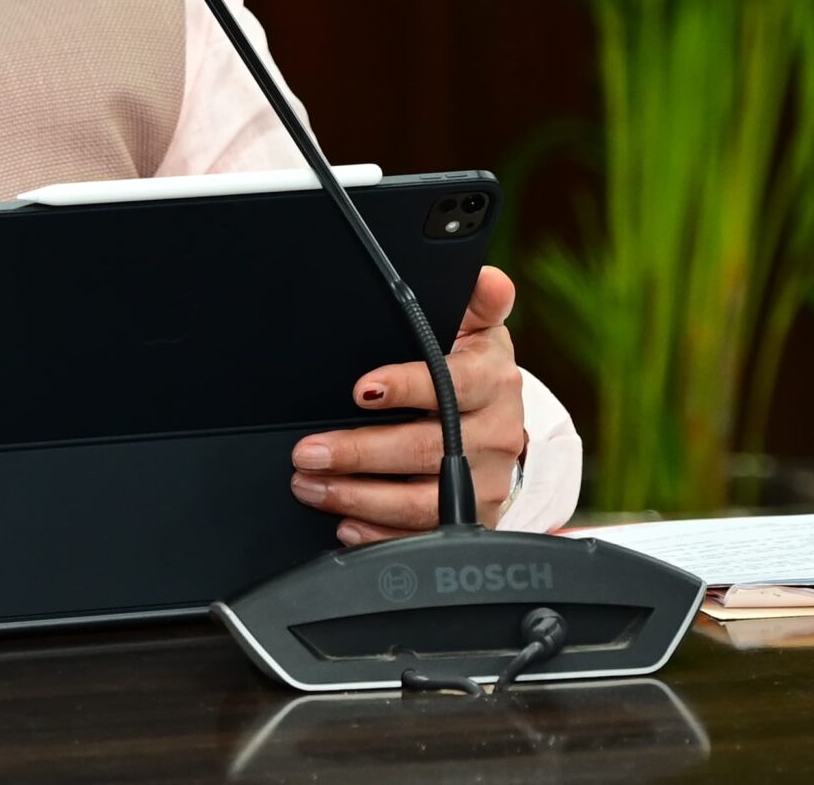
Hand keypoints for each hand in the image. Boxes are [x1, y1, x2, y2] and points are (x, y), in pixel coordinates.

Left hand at [287, 266, 528, 544]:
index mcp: (492, 381)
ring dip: (358, 497)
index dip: (406, 386)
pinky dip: (381, 535)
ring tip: (310, 484)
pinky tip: (346, 526)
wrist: (504, 423)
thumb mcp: (477, 330)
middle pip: (424, 449)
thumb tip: (487, 277)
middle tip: (308, 452)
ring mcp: (483, 482)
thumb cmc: (475, 369)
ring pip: (421, 501)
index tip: (361, 388)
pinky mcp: (472, 519)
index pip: (450, 384)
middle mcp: (493, 435)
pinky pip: (424, 536)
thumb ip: (476, 302)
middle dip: (359, 452)